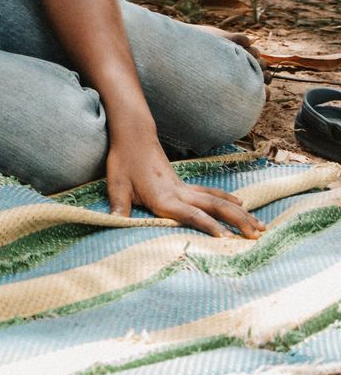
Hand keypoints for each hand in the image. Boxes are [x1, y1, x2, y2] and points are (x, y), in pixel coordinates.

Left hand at [104, 133, 261, 238]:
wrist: (133, 136)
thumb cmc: (123, 161)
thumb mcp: (117, 185)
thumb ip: (119, 206)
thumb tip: (113, 222)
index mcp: (164, 197)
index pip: (191, 214)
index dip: (208, 226)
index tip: (226, 238)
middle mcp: (179, 193)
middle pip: (215, 207)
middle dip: (237, 222)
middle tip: (257, 236)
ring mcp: (184, 187)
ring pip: (218, 201)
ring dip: (239, 213)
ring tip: (260, 226)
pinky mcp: (184, 184)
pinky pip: (211, 193)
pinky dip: (227, 200)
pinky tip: (241, 205)